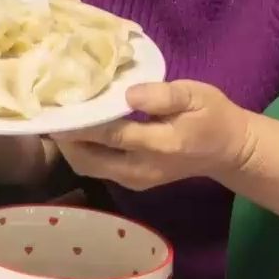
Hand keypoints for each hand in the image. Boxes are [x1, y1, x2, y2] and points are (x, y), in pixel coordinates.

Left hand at [50, 81, 254, 191]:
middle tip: (48, 113)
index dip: (79, 125)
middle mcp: (143, 169)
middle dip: (65, 139)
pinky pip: (97, 170)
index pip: (110, 135)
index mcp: (161, 145)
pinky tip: (76, 132)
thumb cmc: (212, 116)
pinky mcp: (132, 184)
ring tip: (58, 120)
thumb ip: (163, 95)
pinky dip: (82, 152)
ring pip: (89, 167)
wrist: (229, 149)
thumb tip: (129, 95)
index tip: (54, 110)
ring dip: (70, 147)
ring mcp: (136, 181)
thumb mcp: (197, 95)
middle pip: (89, 158)